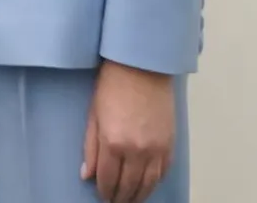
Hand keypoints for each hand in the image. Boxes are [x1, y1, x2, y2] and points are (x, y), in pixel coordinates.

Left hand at [82, 60, 175, 202]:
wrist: (142, 68)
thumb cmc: (112, 87)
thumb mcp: (93, 116)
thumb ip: (90, 148)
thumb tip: (87, 175)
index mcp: (113, 143)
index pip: (108, 179)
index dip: (105, 192)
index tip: (102, 197)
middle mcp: (137, 150)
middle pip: (129, 185)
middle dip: (121, 198)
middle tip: (116, 202)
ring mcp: (156, 148)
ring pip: (149, 183)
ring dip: (140, 195)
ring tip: (131, 200)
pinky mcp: (170, 143)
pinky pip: (163, 171)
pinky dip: (155, 182)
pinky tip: (148, 185)